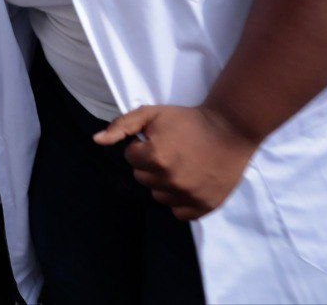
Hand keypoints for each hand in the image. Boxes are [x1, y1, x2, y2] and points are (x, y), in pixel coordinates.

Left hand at [93, 104, 257, 219]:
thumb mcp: (153, 114)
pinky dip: (180, 200)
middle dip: (150, 164)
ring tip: (180, 165)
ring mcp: (188, 196)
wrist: (230, 129)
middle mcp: (170, 180)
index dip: (141, 146)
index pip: (130, 157)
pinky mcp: (204, 206)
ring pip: (158, 195)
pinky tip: (188, 182)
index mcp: (156, 157)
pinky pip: (178, 211)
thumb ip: (122, 125)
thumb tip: (96, 140)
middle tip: (170, 150)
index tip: (158, 139)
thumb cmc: (188, 120)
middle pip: (142, 178)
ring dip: (163, 183)